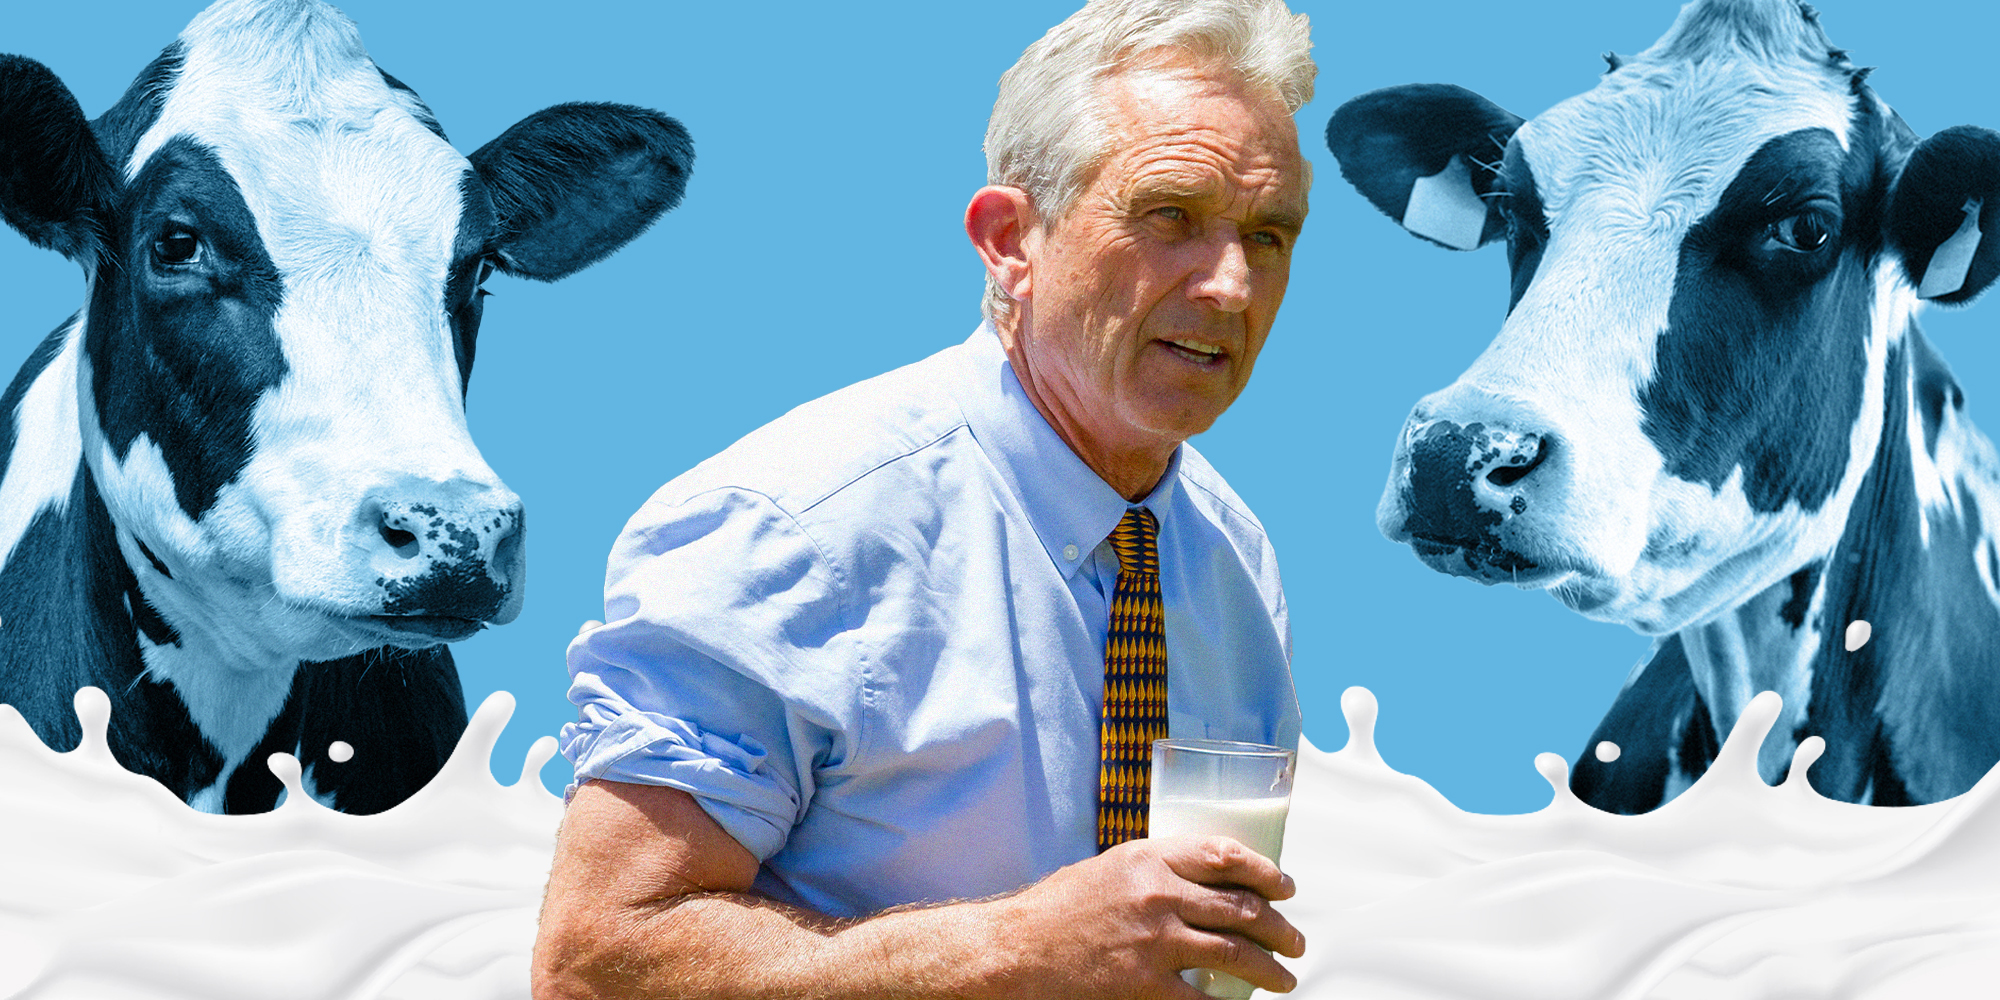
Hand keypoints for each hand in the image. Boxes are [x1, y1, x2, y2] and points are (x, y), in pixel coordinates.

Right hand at [978, 834, 1304, 997]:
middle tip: (1295, 940)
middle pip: (1242, 908)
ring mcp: (1154, 943)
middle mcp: (1157, 895)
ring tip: (1284, 978)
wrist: (1012, 953)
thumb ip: (1154, 873)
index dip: (1267, 872)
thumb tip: (1204, 885)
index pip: (1226, 857)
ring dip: (1271, 969)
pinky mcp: (1145, 987)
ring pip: (1236, 954)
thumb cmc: (1055, 912)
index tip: (1285, 886)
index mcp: (1148, 858)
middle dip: (1280, 928)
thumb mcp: (1108, 871)